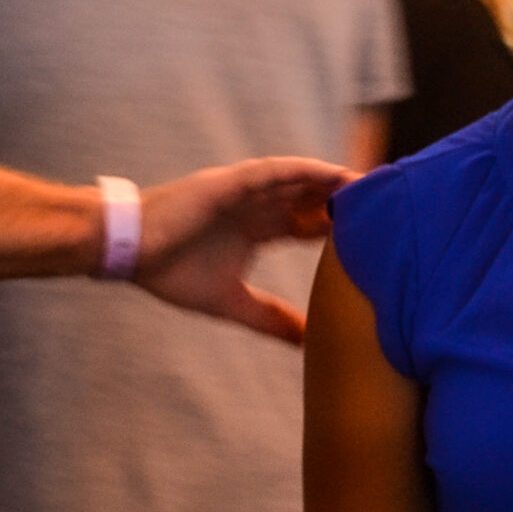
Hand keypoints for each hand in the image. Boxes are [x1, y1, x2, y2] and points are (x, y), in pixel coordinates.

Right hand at [135, 158, 355, 341]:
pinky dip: (301, 169)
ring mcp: (242, 191)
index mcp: (256, 228)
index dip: (337, 226)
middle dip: (343, 200)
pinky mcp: (228, 182)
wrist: (128, 252)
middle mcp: (255, 205)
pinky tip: (328, 172)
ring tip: (368, 183)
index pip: (307, 223)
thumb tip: (306, 342)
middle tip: (384, 204)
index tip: (373, 233)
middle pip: (310, 198)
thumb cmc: (171, 272)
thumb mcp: (232, 302)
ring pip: (298, 179)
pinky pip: (271, 170)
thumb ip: (270, 319)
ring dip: (331, 180)